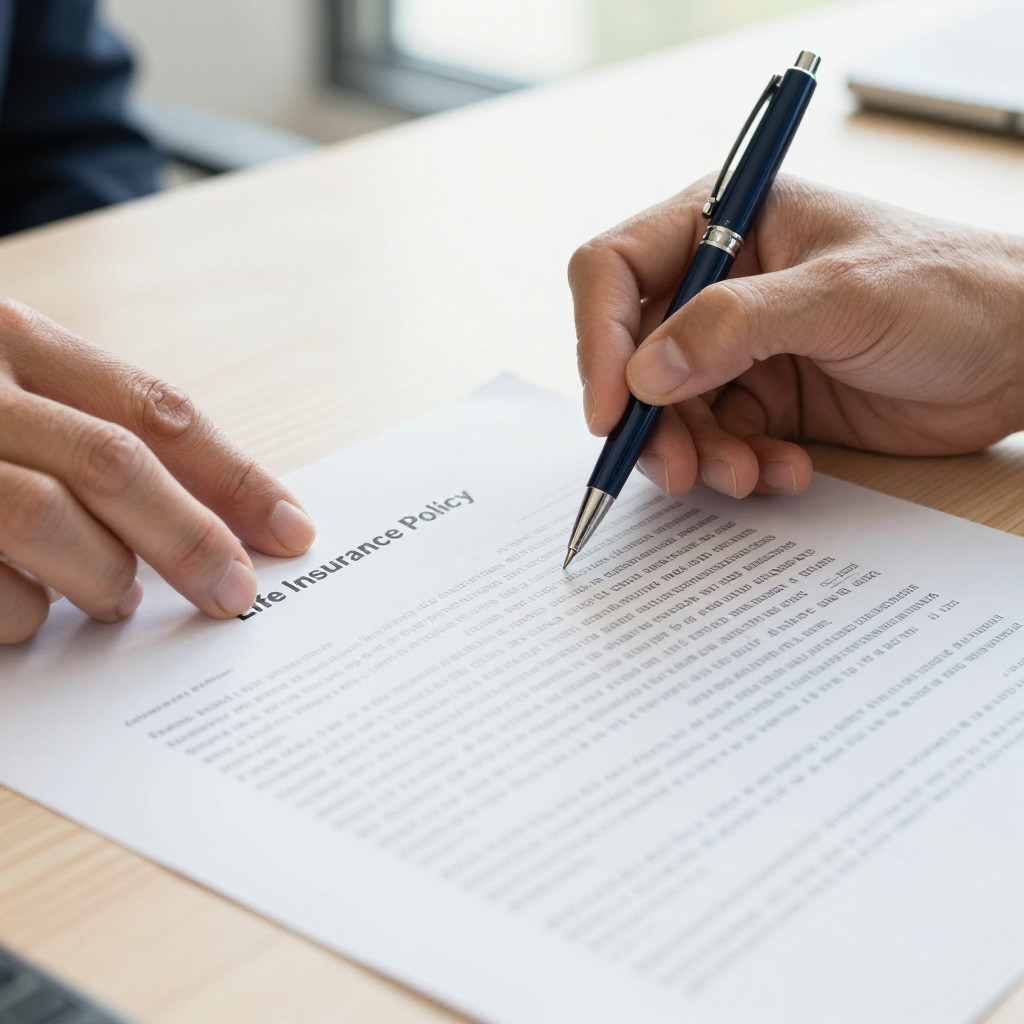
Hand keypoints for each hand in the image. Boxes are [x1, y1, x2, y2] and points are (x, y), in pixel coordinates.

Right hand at [0, 300, 315, 642]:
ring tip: (118, 598)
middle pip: (111, 462)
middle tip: (235, 595)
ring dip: (100, 574)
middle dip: (189, 538)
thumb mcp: (8, 385)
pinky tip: (26, 613)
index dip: (233, 474)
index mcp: (10, 335)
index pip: (152, 408)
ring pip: (39, 518)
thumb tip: (213, 515)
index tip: (294, 531)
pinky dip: (16, 610)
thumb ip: (87, 430)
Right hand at [570, 175, 1023, 498]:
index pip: (616, 272)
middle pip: (633, 356)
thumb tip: (641, 374)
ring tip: (745, 476)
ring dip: (697, 453)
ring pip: (671, 411)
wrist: (1021, 353)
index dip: (599, 339)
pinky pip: (719, 442)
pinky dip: (740, 466)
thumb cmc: (949, 289)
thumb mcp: (840, 297)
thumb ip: (734, 327)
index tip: (611, 409)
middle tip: (677, 468)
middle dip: (651, 419)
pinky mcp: (764, 399)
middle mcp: (718, 285)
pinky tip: (786, 471)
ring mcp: (739, 347)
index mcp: (725, 223)